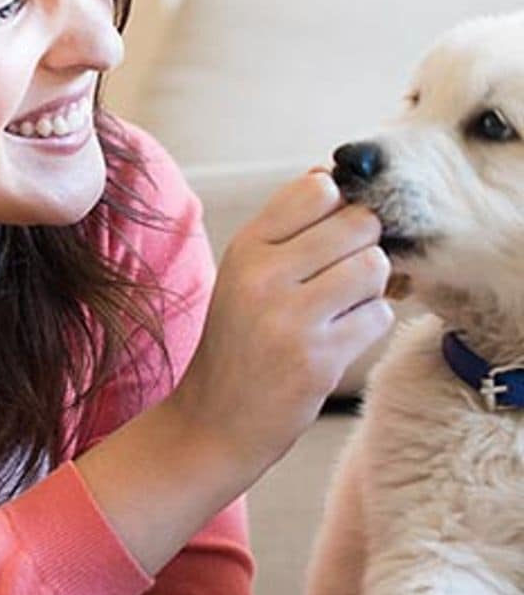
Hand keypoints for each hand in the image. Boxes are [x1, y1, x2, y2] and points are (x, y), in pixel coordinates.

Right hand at [174, 168, 391, 476]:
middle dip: (364, 245)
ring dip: (372, 286)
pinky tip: (342, 336)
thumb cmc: (238, 338)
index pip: (316, 189)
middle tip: (346, 272)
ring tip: (345, 304)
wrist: (216, 418)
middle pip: (357, 224)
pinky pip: (378, 316)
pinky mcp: (318, 358)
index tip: (333, 233)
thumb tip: (326, 176)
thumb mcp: (243, 272)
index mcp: (245, 246)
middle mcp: (263, 274)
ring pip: (373, 267)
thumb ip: (283, 227)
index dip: (339, 207)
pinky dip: (370, 324)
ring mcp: (291, 317)